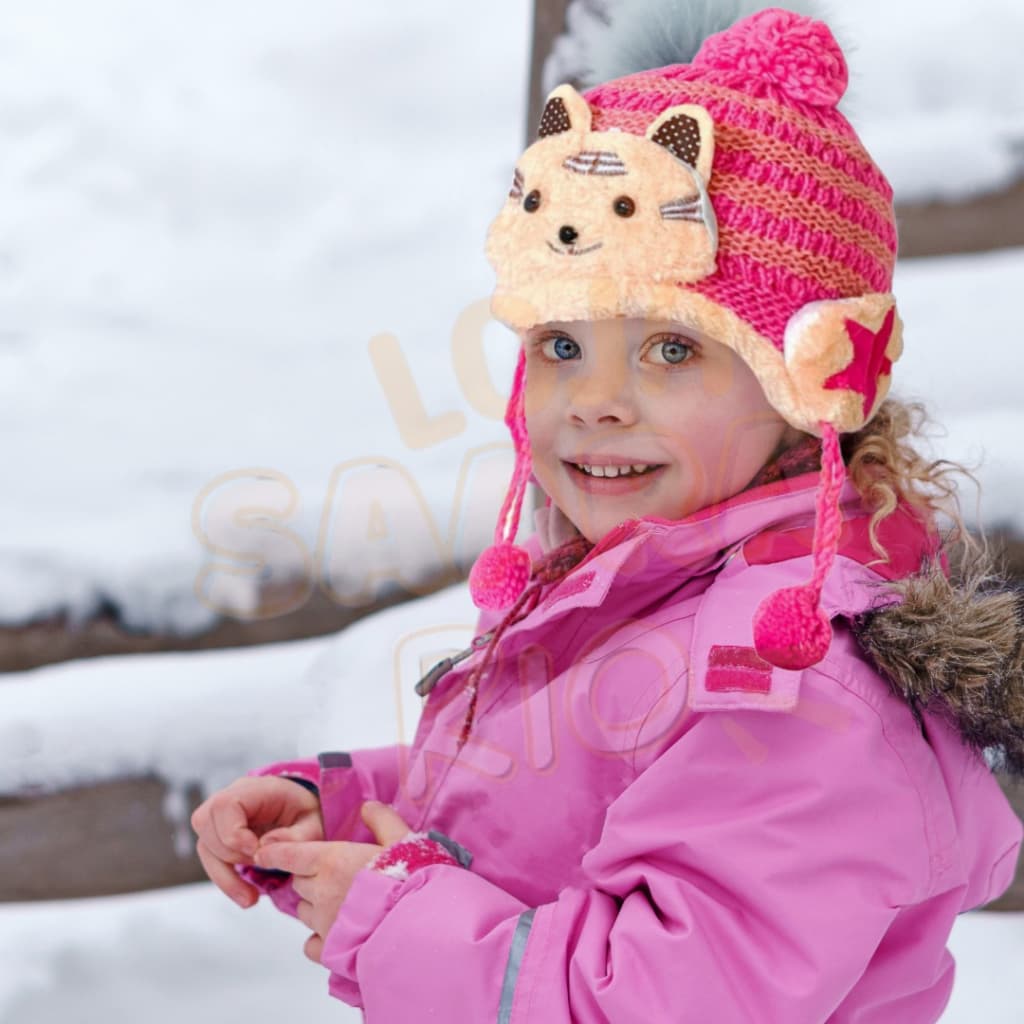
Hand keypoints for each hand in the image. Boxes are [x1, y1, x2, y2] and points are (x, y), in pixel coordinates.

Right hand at [190, 775, 323, 907]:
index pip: (226, 804)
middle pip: (206, 823)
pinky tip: (245, 896)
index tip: (256, 852)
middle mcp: (232, 797)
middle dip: (230, 855)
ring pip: (204, 844)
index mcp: (256, 788)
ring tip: (251, 897)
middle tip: (260, 866)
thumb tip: (263, 848)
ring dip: (224, 876)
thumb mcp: (314, 824)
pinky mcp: (218, 835)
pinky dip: (224, 880)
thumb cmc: (306, 815)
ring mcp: (221, 816)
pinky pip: (210, 858)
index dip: (233, 832)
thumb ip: (296, 836)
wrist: (301, 814)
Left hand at [253, 800, 411, 962]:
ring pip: (303, 910)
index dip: (275, 852)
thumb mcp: (401, 839)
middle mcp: (321, 891)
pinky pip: (309, 943)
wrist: (417, 926)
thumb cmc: (409, 879)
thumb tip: (367, 807)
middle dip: (309, 877)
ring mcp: (323, 923)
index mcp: (333, 860)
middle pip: (298, 881)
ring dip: (314, 904)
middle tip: (334, 875)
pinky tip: (335, 931)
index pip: (289, 854)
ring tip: (341, 903)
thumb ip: (382, 819)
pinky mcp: (330, 950)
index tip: (262, 853)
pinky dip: (316, 937)